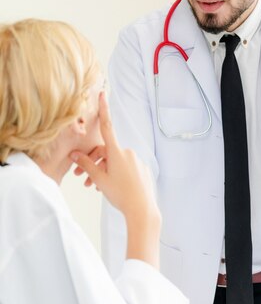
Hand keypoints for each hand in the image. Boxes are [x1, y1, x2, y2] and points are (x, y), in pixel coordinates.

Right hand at [70, 92, 160, 265]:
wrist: (142, 209)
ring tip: (95, 188)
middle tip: (82, 180)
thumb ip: (86, 165)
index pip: (107, 126)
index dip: (104, 110)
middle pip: (106, 153)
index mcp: (117, 152)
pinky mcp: (142, 170)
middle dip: (93, 164)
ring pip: (115, 162)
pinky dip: (116, 175)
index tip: (102, 94)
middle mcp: (128, 153)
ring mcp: (137, 161)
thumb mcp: (99, 179)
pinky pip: (125, 168)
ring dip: (103, 172)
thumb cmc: (120, 194)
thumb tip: (74, 155)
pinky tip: (112, 188)